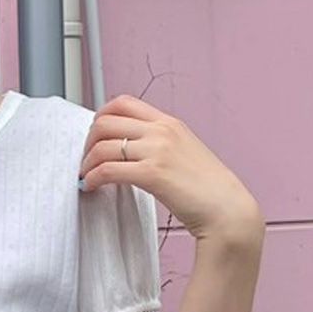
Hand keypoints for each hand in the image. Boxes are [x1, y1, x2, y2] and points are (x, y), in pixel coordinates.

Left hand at [78, 95, 264, 245]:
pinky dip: (92, 177)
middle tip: (86, 159)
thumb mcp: (185, 152)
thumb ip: (160, 143)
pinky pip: (108, 169)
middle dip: (88, 140)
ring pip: (102, 145)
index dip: (100, 116)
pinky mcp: (152, 173)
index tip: (94, 136)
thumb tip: (132, 149)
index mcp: (169, 122)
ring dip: (86, 162)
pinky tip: (90, 186)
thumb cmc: (208, 188)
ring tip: (86, 176)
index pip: (123, 103)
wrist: (227, 209)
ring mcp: (157, 150)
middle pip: (105, 121)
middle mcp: (162, 131)